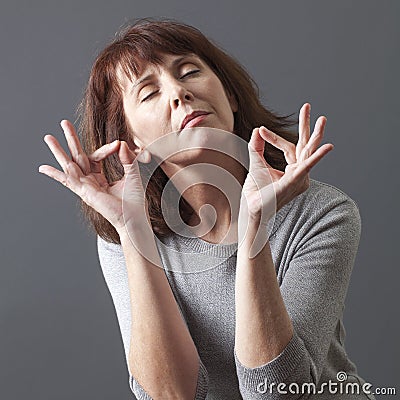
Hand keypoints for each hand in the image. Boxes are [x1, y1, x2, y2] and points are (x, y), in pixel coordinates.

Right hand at [38, 120, 150, 232]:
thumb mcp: (132, 174)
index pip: (96, 156)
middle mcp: (90, 181)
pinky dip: (57, 174)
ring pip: (69, 165)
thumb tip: (122, 143)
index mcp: (99, 177)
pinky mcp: (85, 193)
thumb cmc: (133, 201)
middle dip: (71, 139)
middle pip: (78, 156)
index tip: (118, 144)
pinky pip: (69, 181)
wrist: (133, 217)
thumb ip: (127, 159)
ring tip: (48, 137)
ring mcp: (86, 187)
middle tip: (64, 123)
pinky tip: (44, 168)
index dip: (106, 148)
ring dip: (58, 151)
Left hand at [241, 103, 333, 222]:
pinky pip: (307, 167)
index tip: (261, 130)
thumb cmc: (257, 191)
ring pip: (309, 152)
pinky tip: (328, 147)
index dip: (274, 137)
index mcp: (292, 168)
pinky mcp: (294, 182)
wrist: (252, 208)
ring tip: (323, 119)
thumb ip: (257, 146)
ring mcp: (298, 177)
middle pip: (306, 145)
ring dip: (317, 135)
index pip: (289, 147)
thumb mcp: (256, 163)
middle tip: (307, 106)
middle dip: (307, 126)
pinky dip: (317, 157)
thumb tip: (257, 129)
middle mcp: (299, 172)